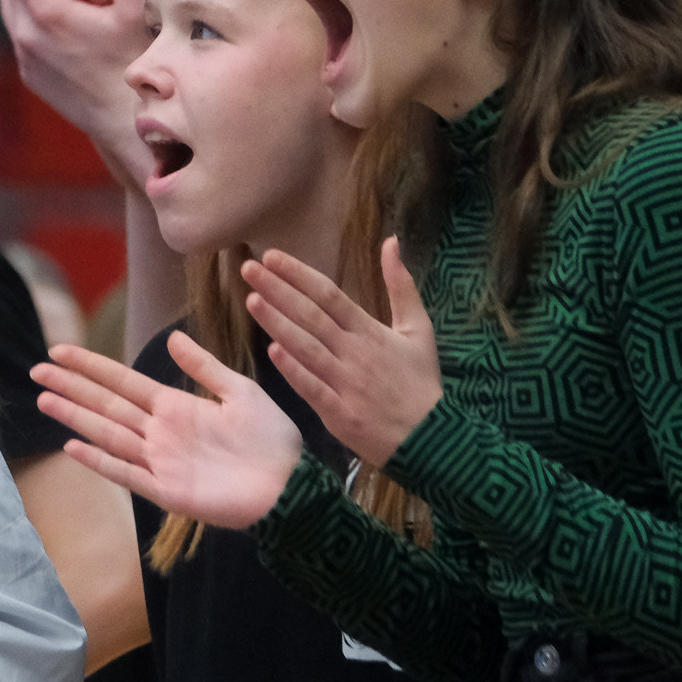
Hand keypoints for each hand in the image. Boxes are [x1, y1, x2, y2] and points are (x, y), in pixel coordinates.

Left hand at [0, 0, 149, 183]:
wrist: (124, 123)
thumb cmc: (135, 64)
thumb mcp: (133, 9)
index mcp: (48, 12)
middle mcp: (27, 33)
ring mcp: (25, 55)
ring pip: (17, 3)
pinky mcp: (29, 72)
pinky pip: (25, 29)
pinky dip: (41, 13)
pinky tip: (75, 18)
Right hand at [32, 334, 302, 528]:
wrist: (292, 485)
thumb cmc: (272, 440)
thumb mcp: (239, 391)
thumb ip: (205, 367)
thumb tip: (172, 338)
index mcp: (175, 407)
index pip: (122, 382)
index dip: (91, 366)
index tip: (60, 350)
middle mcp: (160, 433)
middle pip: (105, 405)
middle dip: (72, 387)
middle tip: (37, 370)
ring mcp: (160, 463)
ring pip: (107, 434)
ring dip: (75, 417)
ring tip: (44, 399)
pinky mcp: (168, 492)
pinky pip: (128, 473)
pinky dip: (100, 460)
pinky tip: (73, 446)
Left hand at [242, 239, 442, 461]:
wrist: (432, 439)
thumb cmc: (420, 381)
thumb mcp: (418, 329)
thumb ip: (401, 285)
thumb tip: (390, 241)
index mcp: (371, 331)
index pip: (329, 295)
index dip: (299, 274)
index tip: (271, 256)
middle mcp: (356, 353)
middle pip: (312, 316)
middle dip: (278, 290)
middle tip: (249, 268)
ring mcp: (346, 383)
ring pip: (307, 348)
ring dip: (278, 323)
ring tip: (252, 300)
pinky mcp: (339, 412)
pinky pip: (313, 388)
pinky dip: (293, 370)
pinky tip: (273, 350)